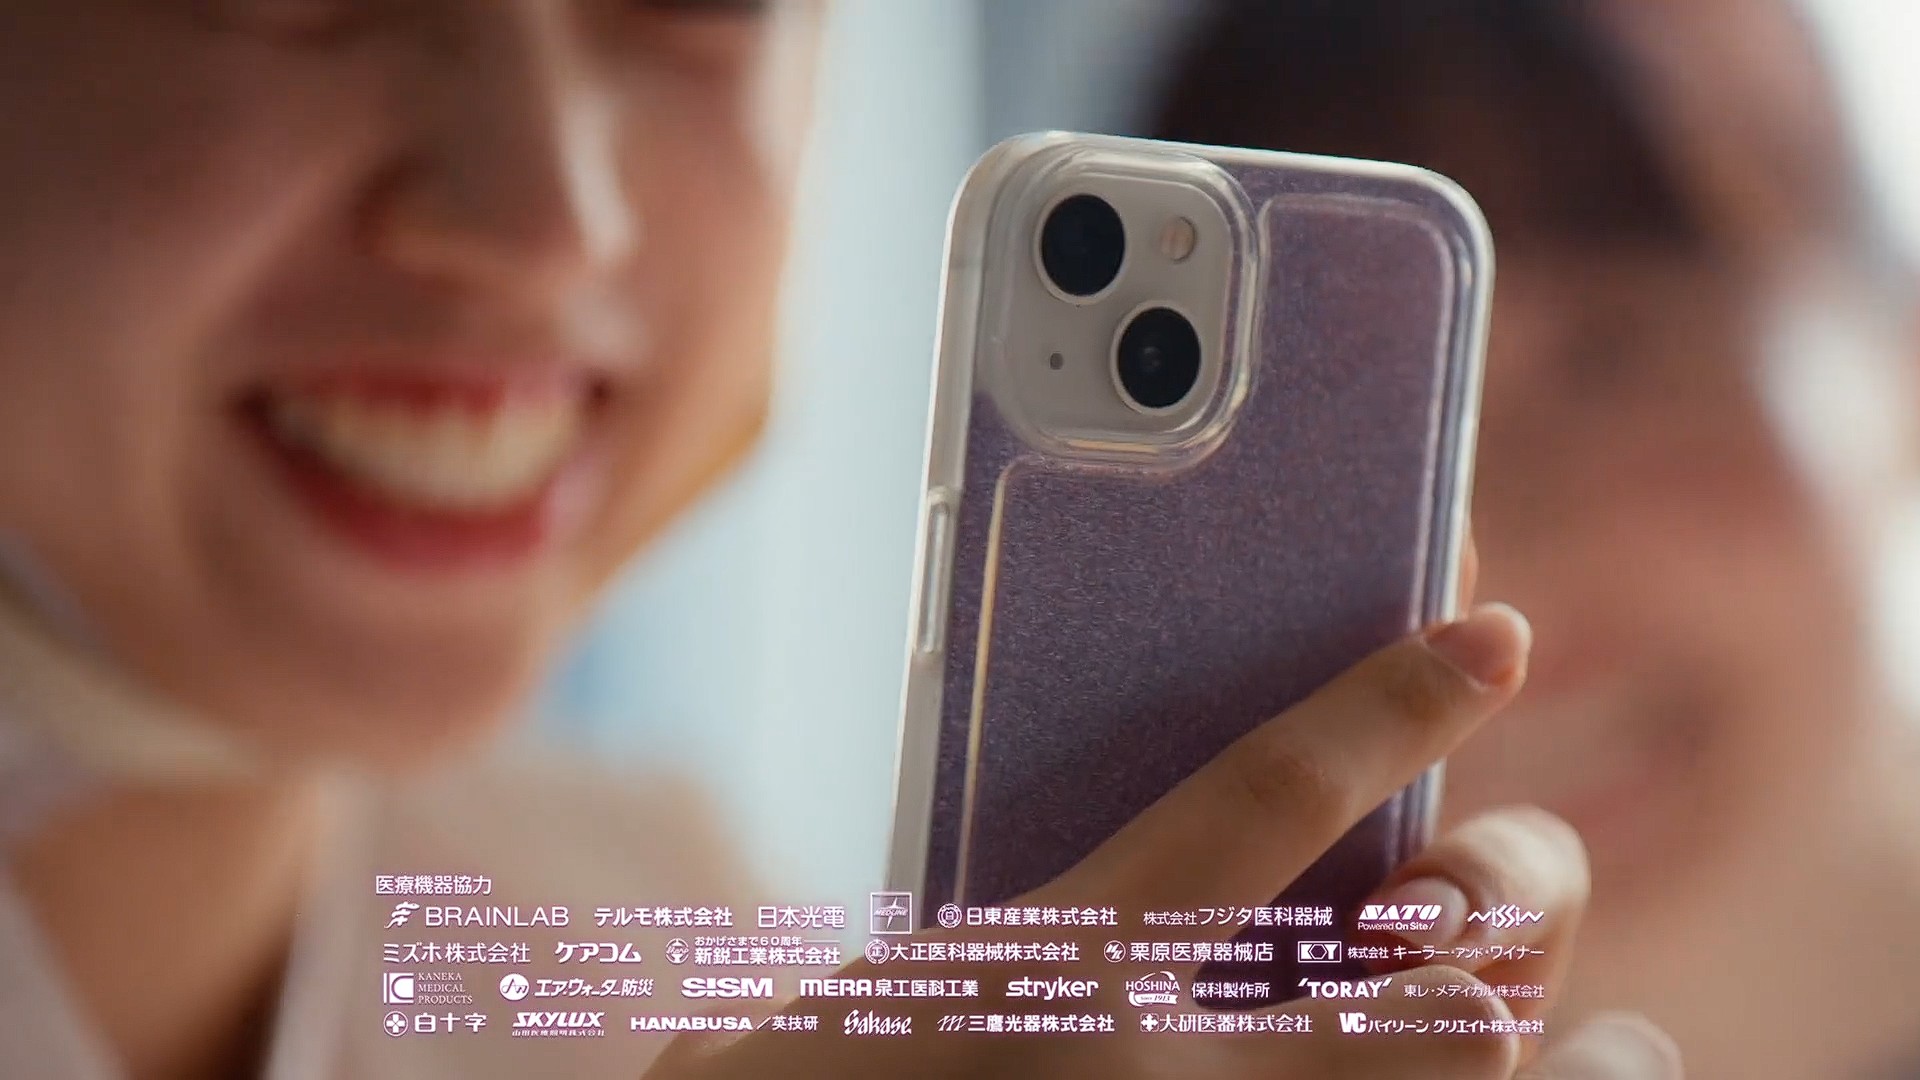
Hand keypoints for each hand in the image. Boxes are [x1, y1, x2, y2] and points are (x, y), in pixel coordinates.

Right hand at [645, 603, 1680, 1078]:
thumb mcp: (907, 996)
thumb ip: (1043, 939)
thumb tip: (1196, 910)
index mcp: (1061, 980)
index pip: (1266, 796)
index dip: (1391, 702)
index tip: (1491, 635)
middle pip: (1454, 980)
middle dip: (1505, 907)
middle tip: (1485, 892)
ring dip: (1575, 1061)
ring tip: (1591, 1036)